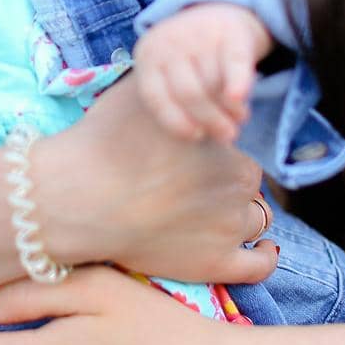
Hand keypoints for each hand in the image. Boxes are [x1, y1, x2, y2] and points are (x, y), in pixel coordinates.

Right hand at [35, 70, 276, 285]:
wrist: (80, 197)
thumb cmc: (106, 141)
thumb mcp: (143, 93)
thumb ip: (177, 87)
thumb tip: (194, 78)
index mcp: (226, 141)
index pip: (235, 142)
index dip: (215, 148)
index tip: (193, 157)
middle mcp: (238, 183)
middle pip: (245, 181)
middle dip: (225, 182)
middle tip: (193, 186)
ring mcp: (230, 226)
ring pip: (255, 218)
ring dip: (240, 215)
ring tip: (213, 217)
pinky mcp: (216, 263)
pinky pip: (258, 267)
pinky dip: (264, 258)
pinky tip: (260, 251)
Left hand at [132, 4, 274, 143]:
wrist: (219, 9)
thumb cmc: (190, 56)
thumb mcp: (169, 70)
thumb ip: (173, 99)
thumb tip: (198, 134)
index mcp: (148, 56)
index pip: (155, 96)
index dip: (175, 121)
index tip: (196, 136)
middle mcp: (170, 42)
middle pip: (189, 93)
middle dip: (210, 120)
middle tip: (227, 135)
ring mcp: (199, 34)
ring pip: (215, 84)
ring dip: (230, 109)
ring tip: (239, 118)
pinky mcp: (230, 32)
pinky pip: (234, 65)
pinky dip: (237, 84)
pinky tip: (240, 100)